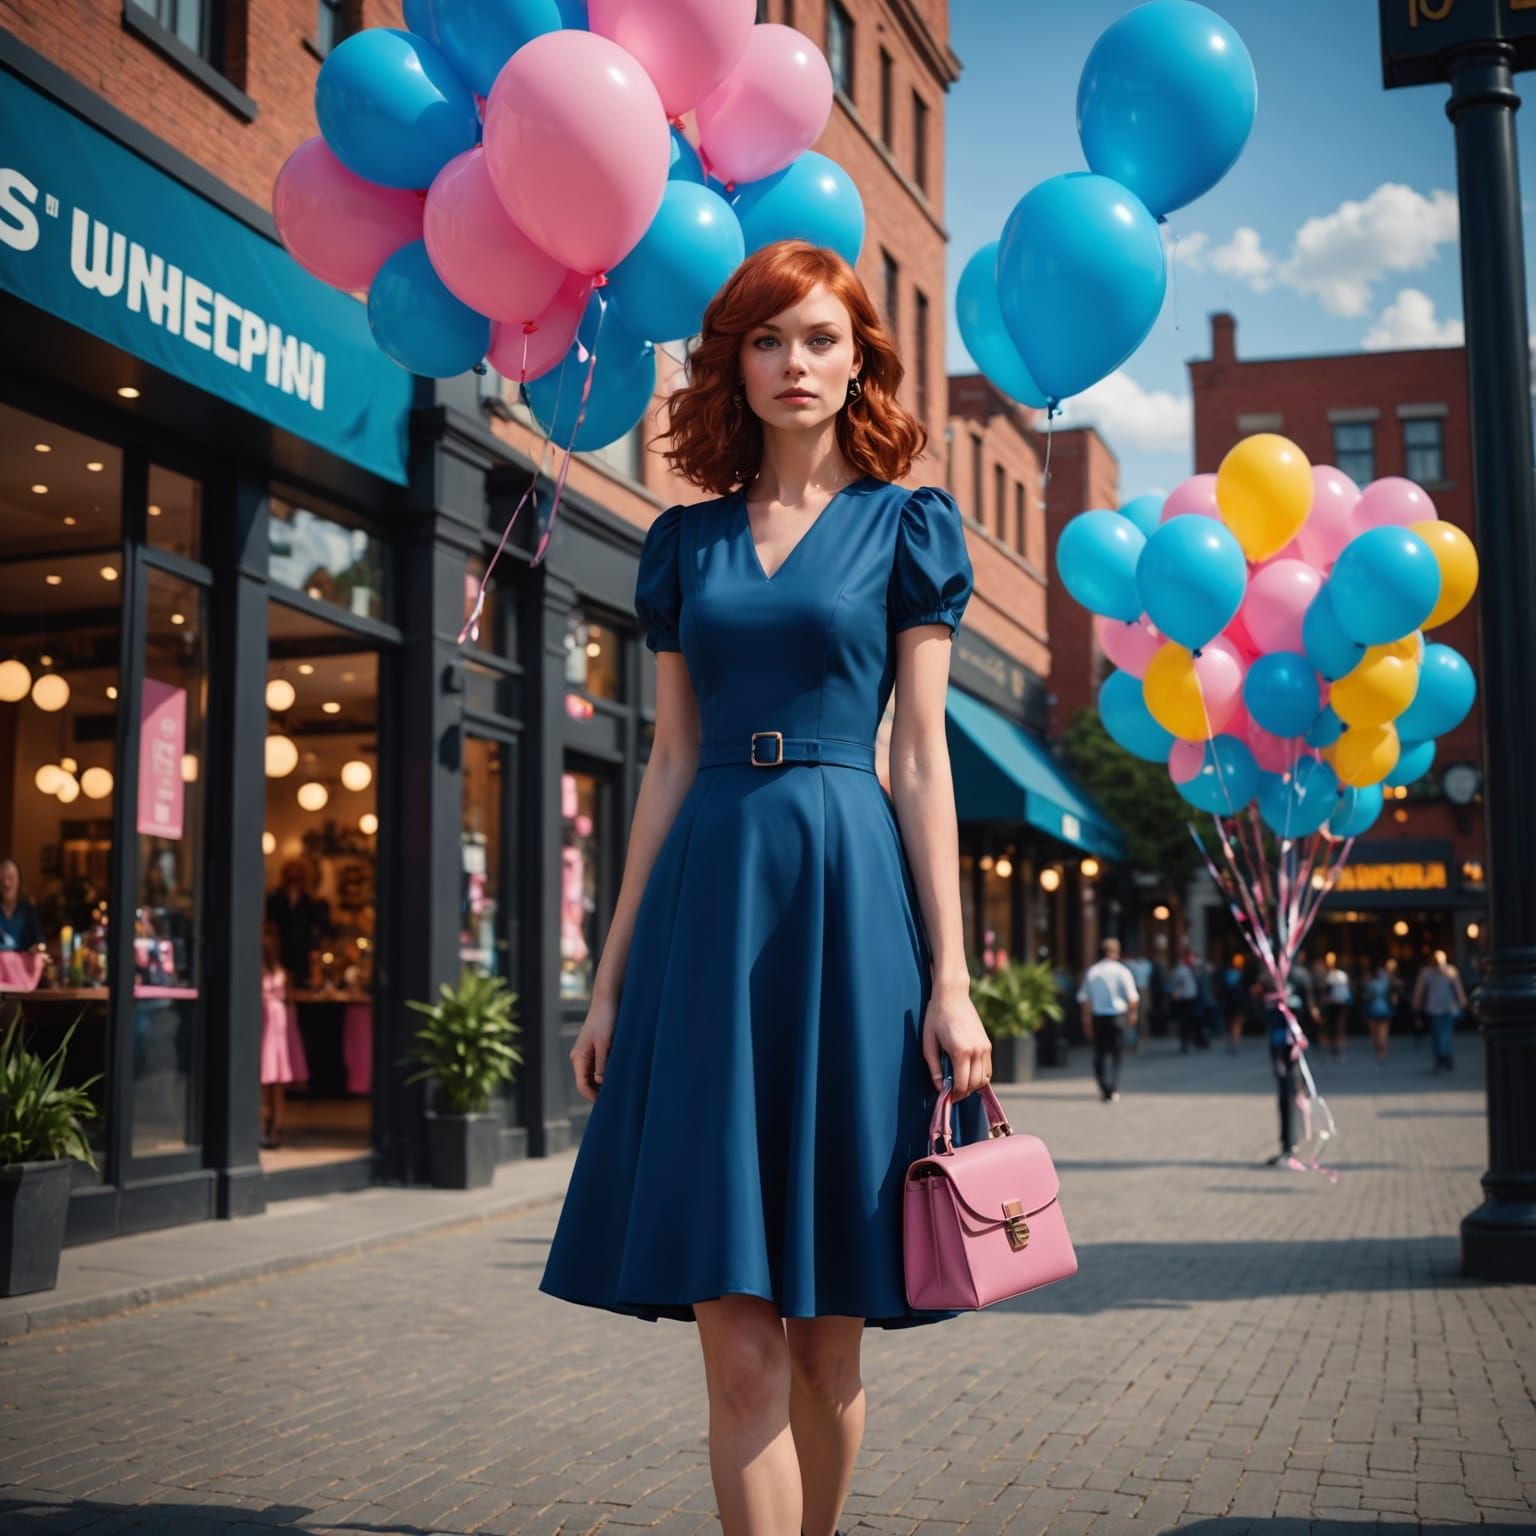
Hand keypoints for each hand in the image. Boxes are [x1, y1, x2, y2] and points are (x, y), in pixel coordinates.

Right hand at [570, 995, 617, 1102]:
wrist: (608, 999)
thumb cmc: (606, 1019)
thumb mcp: (605, 1043)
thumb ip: (602, 1063)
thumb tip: (600, 1083)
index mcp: (579, 1058)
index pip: (582, 1085)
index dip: (594, 1097)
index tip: (609, 1104)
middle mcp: (580, 1058)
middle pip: (587, 1083)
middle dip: (599, 1092)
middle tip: (617, 1099)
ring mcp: (587, 1054)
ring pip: (593, 1076)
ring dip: (604, 1083)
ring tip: (620, 1089)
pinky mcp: (595, 1049)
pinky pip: (599, 1067)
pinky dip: (607, 1073)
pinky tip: (619, 1075)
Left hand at [922, 980, 990, 1100]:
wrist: (952, 995)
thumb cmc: (936, 1017)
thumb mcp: (929, 1043)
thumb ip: (934, 1067)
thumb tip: (939, 1087)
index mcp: (961, 1052)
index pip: (962, 1084)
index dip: (954, 1095)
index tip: (946, 1098)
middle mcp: (977, 1051)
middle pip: (975, 1084)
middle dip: (963, 1093)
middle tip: (951, 1093)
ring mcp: (985, 1047)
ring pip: (984, 1078)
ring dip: (973, 1086)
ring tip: (959, 1084)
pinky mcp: (988, 1044)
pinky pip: (988, 1068)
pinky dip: (980, 1076)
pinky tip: (968, 1074)